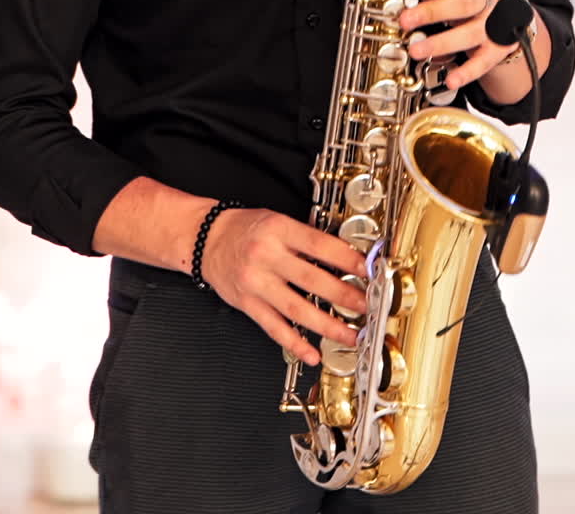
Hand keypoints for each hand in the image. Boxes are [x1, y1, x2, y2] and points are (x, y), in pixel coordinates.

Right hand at [200, 208, 368, 366]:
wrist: (206, 239)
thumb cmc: (245, 229)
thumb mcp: (279, 220)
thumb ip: (308, 238)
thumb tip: (346, 258)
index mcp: (278, 231)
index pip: (319, 246)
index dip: (346, 259)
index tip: (367, 271)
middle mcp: (267, 258)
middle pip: (312, 280)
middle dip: (344, 296)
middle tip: (366, 306)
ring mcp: (256, 284)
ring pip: (296, 309)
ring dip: (327, 325)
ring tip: (350, 335)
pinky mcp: (248, 304)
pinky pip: (273, 327)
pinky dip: (294, 343)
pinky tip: (311, 353)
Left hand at [398, 0, 519, 89]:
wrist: (505, 12)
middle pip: (466, 3)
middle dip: (433, 12)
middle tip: (406, 20)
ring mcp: (497, 23)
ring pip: (470, 34)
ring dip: (441, 43)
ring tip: (416, 50)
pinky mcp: (499, 48)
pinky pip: (483, 62)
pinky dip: (467, 72)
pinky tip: (451, 79)